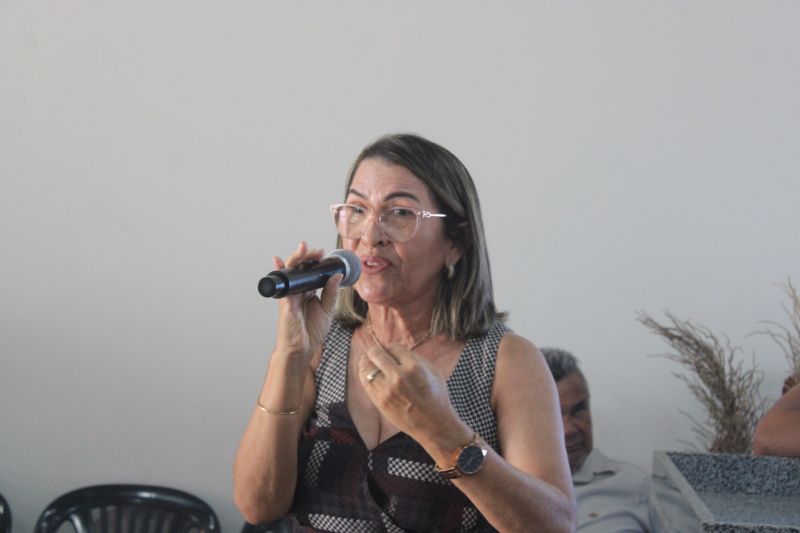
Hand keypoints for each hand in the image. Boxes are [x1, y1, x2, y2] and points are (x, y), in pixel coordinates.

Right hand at [273, 241, 341, 362]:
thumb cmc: (312, 331)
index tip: (323, 253)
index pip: (311, 271)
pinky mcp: (285, 302)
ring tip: (303, 249)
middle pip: (300, 268)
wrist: (302, 348)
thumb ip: (331, 292)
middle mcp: (298, 290)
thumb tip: (337, 274)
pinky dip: (279, 272)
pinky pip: (282, 285)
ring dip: (295, 258)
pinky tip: (277, 261)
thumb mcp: (328, 309)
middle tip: (316, 251)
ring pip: (290, 272)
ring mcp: (290, 295)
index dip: (316, 261)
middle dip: (306, 256)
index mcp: (309, 291)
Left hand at [358, 343, 465, 447]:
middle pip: (376, 352)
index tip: (392, 352)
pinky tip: (367, 372)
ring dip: (368, 361)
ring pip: (366, 366)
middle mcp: (398, 375)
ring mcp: (386, 389)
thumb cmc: (436, 397)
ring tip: (370, 361)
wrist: (433, 424)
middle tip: (378, 353)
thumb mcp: (433, 371)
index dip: (392, 348)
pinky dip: (364, 373)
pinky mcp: (379, 400)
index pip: (393, 346)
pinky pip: (365, 380)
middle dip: (376, 351)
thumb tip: (397, 350)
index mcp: (414, 366)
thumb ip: (416, 358)